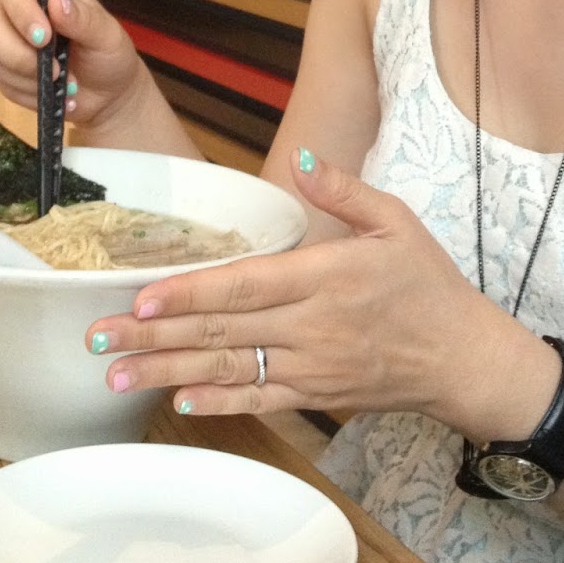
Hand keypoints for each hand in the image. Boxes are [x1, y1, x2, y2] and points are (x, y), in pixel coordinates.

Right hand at [0, 0, 152, 136]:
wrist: (108, 95)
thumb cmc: (109, 55)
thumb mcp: (107, 35)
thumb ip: (84, 19)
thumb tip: (56, 3)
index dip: (20, 11)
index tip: (45, 37)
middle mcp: (17, 11)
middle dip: (16, 52)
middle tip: (55, 69)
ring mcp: (6, 42)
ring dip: (29, 78)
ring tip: (66, 83)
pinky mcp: (5, 72)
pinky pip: (2, 84)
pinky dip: (30, 94)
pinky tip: (56, 94)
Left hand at [85, 150, 546, 431]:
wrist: (464, 358)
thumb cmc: (428, 283)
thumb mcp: (395, 220)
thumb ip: (343, 189)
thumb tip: (301, 159)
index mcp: (325, 277)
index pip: (245, 286)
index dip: (191, 293)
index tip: (142, 296)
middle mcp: (311, 326)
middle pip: (221, 331)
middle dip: (154, 335)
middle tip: (99, 337)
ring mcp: (311, 367)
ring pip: (228, 369)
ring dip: (168, 373)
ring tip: (116, 374)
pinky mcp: (316, 396)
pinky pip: (259, 401)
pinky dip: (217, 402)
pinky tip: (176, 401)